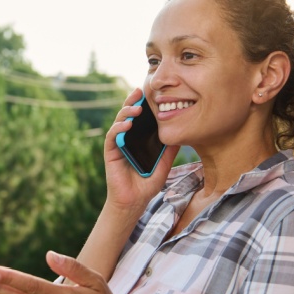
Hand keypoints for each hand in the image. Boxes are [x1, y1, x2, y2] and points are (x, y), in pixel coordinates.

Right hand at [104, 88, 180, 212]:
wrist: (134, 201)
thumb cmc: (147, 184)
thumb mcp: (164, 164)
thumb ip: (170, 150)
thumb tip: (183, 134)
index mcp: (139, 139)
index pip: (140, 117)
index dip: (144, 104)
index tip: (152, 93)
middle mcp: (127, 138)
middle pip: (128, 115)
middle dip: (133, 101)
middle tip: (141, 91)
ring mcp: (118, 145)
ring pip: (119, 122)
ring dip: (126, 113)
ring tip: (137, 108)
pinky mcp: (110, 152)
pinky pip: (112, 137)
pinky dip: (118, 129)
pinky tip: (126, 125)